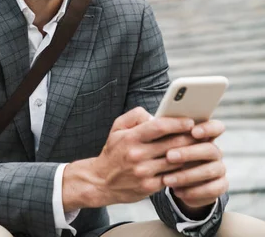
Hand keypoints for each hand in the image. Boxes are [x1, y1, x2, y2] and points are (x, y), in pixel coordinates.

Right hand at [63, 107, 196, 209]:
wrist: (101, 181)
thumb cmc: (113, 152)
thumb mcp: (116, 129)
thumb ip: (134, 116)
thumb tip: (155, 115)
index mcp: (129, 138)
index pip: (159, 126)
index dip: (178, 123)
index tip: (190, 121)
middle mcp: (137, 155)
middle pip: (173, 144)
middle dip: (190, 138)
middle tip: (201, 134)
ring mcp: (143, 172)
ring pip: (176, 161)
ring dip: (190, 154)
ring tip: (198, 148)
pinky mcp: (149, 186)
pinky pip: (173, 176)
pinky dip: (182, 170)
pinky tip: (187, 164)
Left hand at [162, 120, 227, 213]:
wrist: (172, 181)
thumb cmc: (164, 154)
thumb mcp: (159, 141)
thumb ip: (160, 130)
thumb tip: (149, 120)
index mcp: (203, 136)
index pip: (215, 127)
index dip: (207, 128)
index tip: (193, 131)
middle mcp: (213, 151)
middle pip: (210, 149)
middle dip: (189, 153)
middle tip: (168, 156)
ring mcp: (218, 168)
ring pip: (210, 170)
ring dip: (187, 175)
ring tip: (166, 179)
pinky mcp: (219, 186)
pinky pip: (212, 189)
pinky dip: (194, 191)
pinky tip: (177, 191)